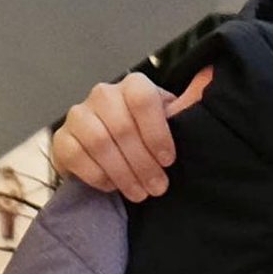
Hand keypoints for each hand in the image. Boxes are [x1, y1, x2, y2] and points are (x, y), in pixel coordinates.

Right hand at [49, 66, 212, 201]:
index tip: (169, 161)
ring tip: (140, 193)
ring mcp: (78, 114)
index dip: (157, 133)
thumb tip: (210, 80)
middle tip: (158, 188)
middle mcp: (103, 94)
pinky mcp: (62, 137)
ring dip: (123, 173)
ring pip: (99, 142)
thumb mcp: (172, 120)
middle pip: (122, 128)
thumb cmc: (148, 133)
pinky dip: (98, 175)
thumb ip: (186, 109)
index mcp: (133, 86)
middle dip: (143, 164)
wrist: (110, 147)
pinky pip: (76, 156)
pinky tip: (113, 186)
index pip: (143, 100)